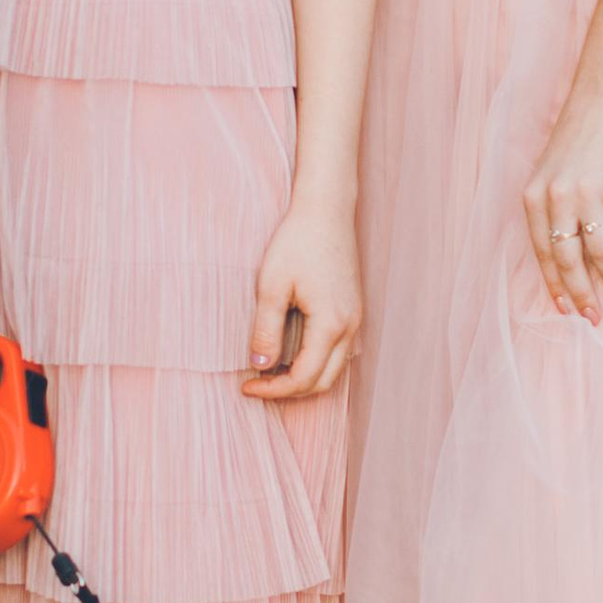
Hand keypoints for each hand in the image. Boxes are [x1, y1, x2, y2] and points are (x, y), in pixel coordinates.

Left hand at [242, 198, 361, 401]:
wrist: (327, 211)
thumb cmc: (297, 242)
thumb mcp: (272, 286)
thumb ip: (266, 330)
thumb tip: (260, 366)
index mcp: (331, 324)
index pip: (303, 378)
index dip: (273, 389)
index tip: (246, 386)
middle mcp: (350, 327)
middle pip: (323, 382)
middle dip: (289, 391)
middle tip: (257, 384)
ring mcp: (355, 319)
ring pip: (333, 370)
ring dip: (303, 378)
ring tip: (271, 372)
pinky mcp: (352, 311)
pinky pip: (338, 352)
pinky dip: (315, 362)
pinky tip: (291, 352)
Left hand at [523, 81, 602, 321]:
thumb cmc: (579, 136)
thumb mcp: (553, 172)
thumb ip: (555, 209)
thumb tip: (572, 254)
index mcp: (533, 196)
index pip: (541, 252)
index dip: (554, 284)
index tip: (565, 308)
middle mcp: (555, 197)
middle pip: (566, 258)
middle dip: (581, 291)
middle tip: (593, 316)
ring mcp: (584, 191)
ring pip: (596, 249)